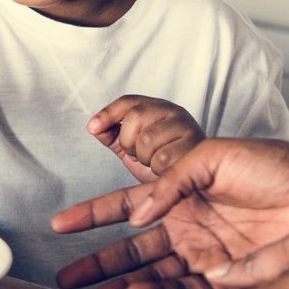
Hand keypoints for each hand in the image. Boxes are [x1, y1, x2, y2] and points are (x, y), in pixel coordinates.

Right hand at [51, 137, 288, 288]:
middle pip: (130, 249)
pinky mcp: (227, 280)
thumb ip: (171, 180)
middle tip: (66, 278)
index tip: (61, 224)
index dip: (92, 215)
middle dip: (97, 263)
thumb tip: (139, 215)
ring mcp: (204, 255)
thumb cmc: (273, 165)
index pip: (124, 205)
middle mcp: (185, 225)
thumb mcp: (212, 156)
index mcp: (177, 193)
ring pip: (152, 277)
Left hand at [87, 95, 204, 182]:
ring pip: (147, 139)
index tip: (92, 127)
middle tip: (137, 155)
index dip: (107, 113)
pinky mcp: (196, 147)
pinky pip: (163, 158)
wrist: (193, 186)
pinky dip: (157, 169)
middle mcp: (173, 111)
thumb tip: (93, 127)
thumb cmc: (161, 164)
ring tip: (153, 163)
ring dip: (144, 157)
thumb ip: (112, 135)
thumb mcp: (132, 148)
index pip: (128, 102)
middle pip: (135, 116)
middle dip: (128, 141)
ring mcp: (186, 127)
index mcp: (156, 108)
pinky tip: (164, 171)